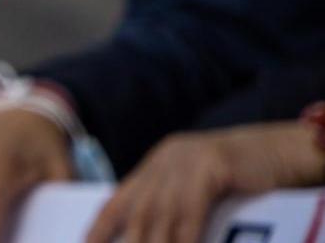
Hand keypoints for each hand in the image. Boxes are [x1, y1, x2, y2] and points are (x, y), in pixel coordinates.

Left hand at [84, 123, 324, 242]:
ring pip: (161, 215)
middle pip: (137, 212)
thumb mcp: (201, 189)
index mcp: (157, 165)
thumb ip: (175, 209)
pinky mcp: (212, 165)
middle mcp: (165, 161)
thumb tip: (153, 235)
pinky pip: (191, 210)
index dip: (99, 228)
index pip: (119, 200)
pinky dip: (183, 237)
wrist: (285, 150)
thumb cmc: (247, 179)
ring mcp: (187, 160)